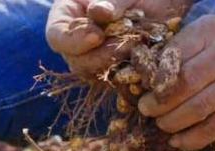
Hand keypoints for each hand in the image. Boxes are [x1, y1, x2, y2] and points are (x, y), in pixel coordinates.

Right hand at [46, 0, 189, 76]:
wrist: (158, 1)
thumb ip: (109, 0)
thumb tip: (99, 12)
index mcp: (66, 18)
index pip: (57, 36)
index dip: (74, 41)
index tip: (97, 36)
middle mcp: (77, 43)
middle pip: (76, 62)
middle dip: (99, 57)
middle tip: (124, 46)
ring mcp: (96, 59)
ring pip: (97, 75)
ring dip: (117, 65)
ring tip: (138, 49)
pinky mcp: (116, 70)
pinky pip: (118, 79)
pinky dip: (131, 73)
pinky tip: (145, 63)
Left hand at [137, 15, 214, 149]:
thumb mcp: (202, 38)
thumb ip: (177, 54)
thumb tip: (143, 81)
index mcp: (211, 31)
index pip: (174, 58)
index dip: (155, 79)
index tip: (145, 89)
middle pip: (185, 85)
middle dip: (159, 103)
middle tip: (147, 110)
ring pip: (198, 109)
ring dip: (172, 122)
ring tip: (161, 124)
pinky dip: (192, 139)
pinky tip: (177, 141)